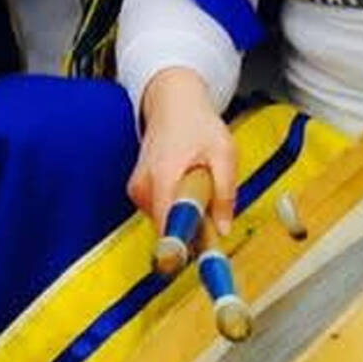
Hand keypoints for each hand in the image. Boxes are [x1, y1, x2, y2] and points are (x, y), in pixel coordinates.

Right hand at [129, 67, 239, 234]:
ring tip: (196, 180)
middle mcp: (144, 187)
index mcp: (164, 178)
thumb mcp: (224, 153)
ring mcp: (138, 190)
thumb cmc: (197, 124)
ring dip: (185, 211)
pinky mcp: (138, 191)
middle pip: (169, 227)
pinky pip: (161, 209)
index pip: (168, 227)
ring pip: (166, 219)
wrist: (172, 102)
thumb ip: (224, 192)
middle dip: (193, 224)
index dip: (184, 247)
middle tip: (211, 203)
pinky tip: (183, 180)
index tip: (196, 259)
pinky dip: (176, 202)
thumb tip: (223, 228)